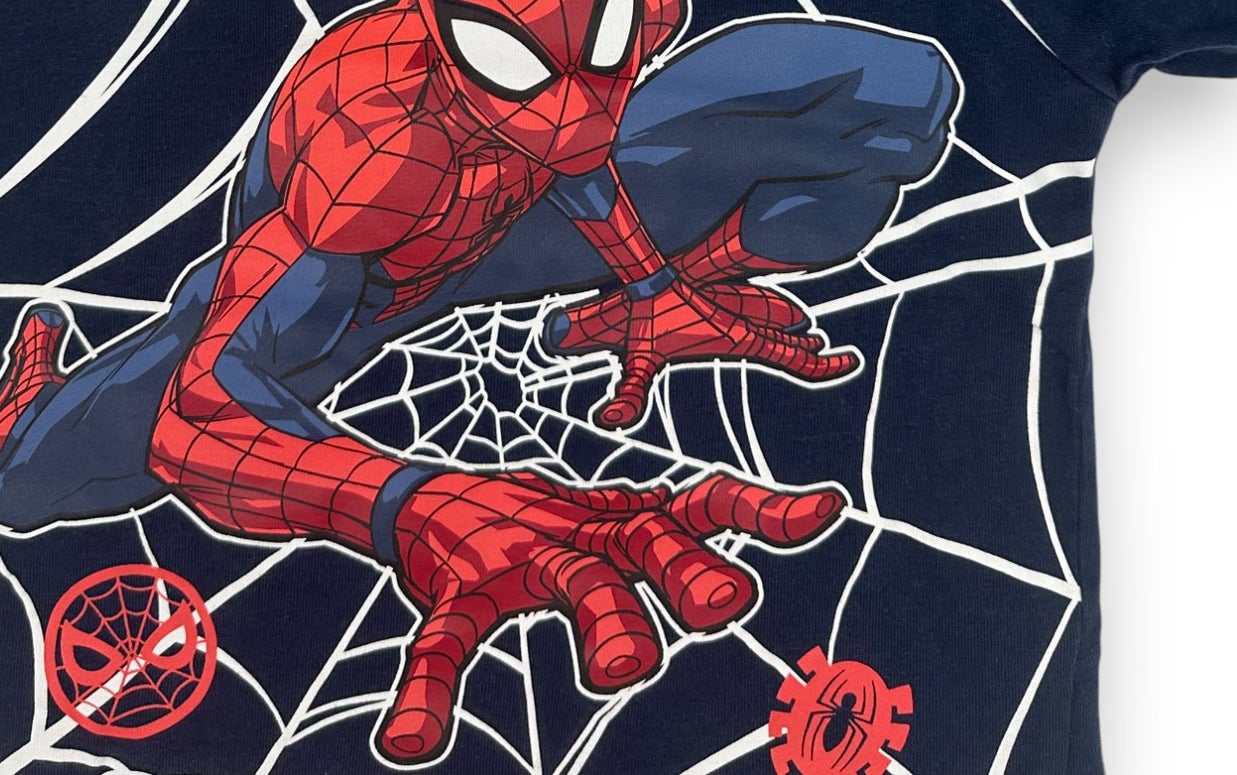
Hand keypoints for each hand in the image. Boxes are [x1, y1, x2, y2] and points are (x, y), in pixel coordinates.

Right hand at [379, 466, 845, 762]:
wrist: (427, 500)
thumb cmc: (538, 526)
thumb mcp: (607, 528)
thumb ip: (682, 536)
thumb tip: (775, 551)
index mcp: (622, 527)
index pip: (701, 506)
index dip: (762, 509)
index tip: (830, 506)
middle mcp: (583, 533)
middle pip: (649, 541)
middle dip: (689, 571)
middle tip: (731, 604)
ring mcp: (521, 557)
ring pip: (575, 582)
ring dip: (605, 622)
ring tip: (625, 674)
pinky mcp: (455, 590)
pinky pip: (444, 643)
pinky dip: (427, 691)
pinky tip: (413, 742)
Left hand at [545, 275, 860, 428]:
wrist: (642, 276)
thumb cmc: (644, 319)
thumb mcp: (638, 360)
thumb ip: (628, 392)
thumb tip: (609, 419)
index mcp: (736, 337)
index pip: (786, 354)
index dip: (818, 363)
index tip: (847, 361)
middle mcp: (741, 326)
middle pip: (786, 343)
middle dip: (813, 355)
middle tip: (843, 360)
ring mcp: (734, 315)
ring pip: (775, 328)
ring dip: (794, 339)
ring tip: (814, 345)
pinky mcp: (723, 309)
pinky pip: (761, 319)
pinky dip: (777, 325)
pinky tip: (779, 329)